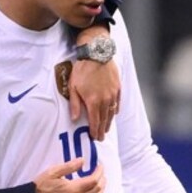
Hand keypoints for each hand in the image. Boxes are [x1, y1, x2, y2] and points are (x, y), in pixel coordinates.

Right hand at [33, 159, 104, 192]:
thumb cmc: (41, 187)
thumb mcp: (53, 172)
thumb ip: (70, 166)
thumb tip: (83, 161)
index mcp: (73, 189)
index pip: (94, 180)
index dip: (99, 172)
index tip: (100, 166)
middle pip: (97, 190)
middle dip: (102, 180)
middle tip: (101, 172)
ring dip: (100, 190)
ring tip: (100, 182)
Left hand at [70, 25, 120, 141]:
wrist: (97, 54)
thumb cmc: (82, 70)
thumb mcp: (73, 87)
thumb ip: (74, 104)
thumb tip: (74, 119)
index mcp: (93, 102)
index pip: (95, 122)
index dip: (95, 131)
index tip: (94, 138)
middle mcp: (105, 100)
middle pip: (104, 120)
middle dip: (102, 130)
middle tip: (101, 138)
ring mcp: (113, 94)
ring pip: (112, 113)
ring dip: (109, 122)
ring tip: (106, 129)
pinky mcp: (118, 87)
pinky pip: (117, 103)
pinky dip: (115, 110)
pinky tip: (113, 114)